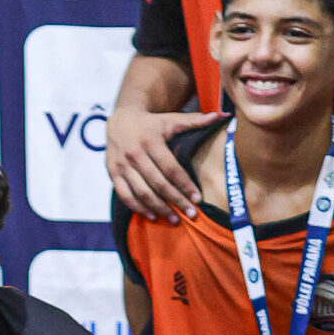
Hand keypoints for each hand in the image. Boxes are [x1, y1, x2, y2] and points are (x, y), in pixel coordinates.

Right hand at [105, 104, 219, 221]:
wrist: (119, 120)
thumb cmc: (151, 124)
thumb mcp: (171, 119)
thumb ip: (195, 120)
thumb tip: (221, 114)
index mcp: (151, 141)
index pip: (170, 168)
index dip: (185, 184)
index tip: (198, 198)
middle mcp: (135, 154)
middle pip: (158, 183)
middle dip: (176, 200)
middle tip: (191, 214)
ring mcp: (122, 165)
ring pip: (141, 192)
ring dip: (159, 208)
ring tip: (174, 220)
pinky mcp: (112, 172)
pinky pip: (124, 195)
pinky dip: (138, 207)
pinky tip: (152, 215)